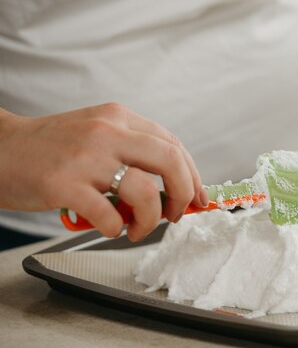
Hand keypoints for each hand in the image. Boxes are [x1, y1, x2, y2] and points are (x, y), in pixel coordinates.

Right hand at [0, 103, 207, 240]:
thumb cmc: (49, 148)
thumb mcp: (96, 134)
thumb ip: (132, 152)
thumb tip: (172, 186)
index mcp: (118, 118)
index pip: (173, 144)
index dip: (193, 175)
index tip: (198, 197)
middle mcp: (107, 133)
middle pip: (170, 161)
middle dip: (184, 194)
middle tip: (176, 214)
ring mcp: (85, 158)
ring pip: (145, 192)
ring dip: (151, 219)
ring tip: (137, 228)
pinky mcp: (64, 184)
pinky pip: (110, 215)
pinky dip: (118, 228)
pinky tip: (109, 227)